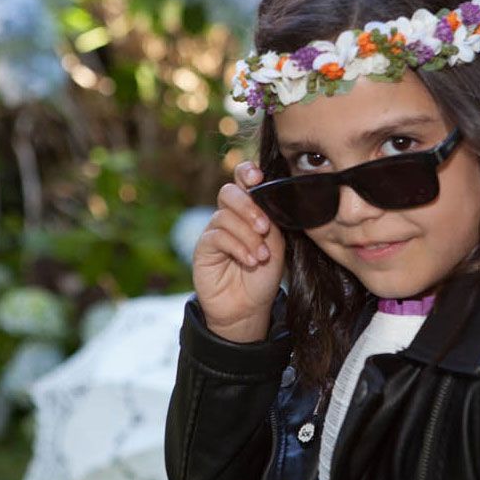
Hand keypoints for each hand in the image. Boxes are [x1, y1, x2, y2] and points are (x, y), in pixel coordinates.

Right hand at [192, 161, 285, 342]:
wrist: (248, 307)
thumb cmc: (264, 274)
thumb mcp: (275, 245)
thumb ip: (270, 220)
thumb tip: (265, 200)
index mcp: (249, 210)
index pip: (243, 181)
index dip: (247, 172)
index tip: (259, 177)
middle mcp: (230, 216)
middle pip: (229, 192)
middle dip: (248, 206)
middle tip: (264, 227)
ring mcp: (215, 231)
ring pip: (225, 216)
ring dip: (248, 235)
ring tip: (261, 256)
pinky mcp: (204, 247)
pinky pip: (217, 236)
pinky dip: (238, 247)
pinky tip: (250, 261)